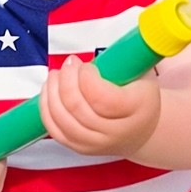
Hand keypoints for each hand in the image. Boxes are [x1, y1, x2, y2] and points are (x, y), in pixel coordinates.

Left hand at [40, 54, 160, 156]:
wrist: (142, 130)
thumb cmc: (141, 96)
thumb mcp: (143, 74)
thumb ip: (126, 59)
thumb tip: (113, 43)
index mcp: (137, 109)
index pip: (102, 97)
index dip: (86, 78)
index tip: (86, 65)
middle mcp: (116, 131)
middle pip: (78, 108)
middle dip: (66, 80)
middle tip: (68, 64)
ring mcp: (97, 143)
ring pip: (62, 119)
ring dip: (52, 93)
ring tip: (55, 75)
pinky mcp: (80, 148)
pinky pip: (54, 130)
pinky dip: (46, 109)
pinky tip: (48, 92)